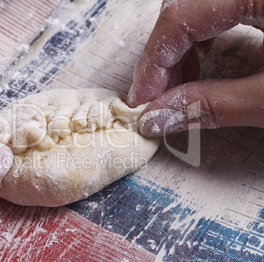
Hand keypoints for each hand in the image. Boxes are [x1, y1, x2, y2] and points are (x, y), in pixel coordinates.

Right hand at [129, 0, 263, 136]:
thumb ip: (214, 104)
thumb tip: (157, 117)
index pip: (180, 16)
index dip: (153, 61)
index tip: (142, 99)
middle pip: (182, 8)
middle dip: (162, 57)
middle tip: (156, 98)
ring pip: (194, 8)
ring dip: (178, 48)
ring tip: (177, 86)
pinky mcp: (258, 1)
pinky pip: (214, 7)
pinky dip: (200, 35)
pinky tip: (202, 57)